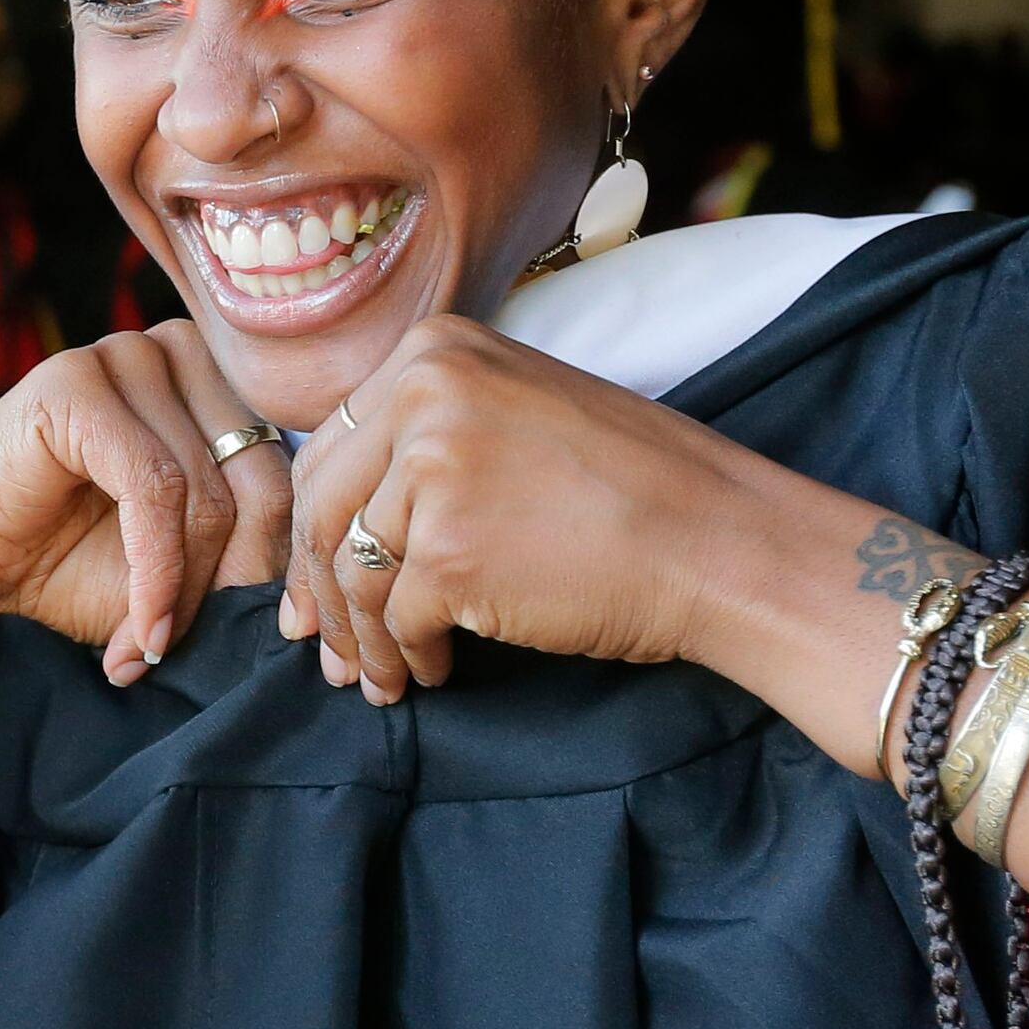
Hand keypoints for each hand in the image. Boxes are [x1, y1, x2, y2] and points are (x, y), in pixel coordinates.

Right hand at [0, 325, 289, 686]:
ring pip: (207, 490)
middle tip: (182, 646)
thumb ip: (246, 562)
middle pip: (259, 480)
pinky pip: (154, 487)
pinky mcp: (76, 382)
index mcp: (217, 381)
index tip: (254, 641)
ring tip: (147, 644)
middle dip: (226, 583)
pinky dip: (155, 572)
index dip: (279, 569)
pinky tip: (138, 627)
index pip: (290, 473)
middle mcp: (180, 352)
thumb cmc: (67, 559)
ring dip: (183, 590)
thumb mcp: (180, 569)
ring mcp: (126, 355)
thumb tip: (314, 608)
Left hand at [282, 313, 787, 704]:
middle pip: (322, 508)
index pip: (331, 447)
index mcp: (434, 351)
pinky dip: (407, 656)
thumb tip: (338, 521)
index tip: (312, 581)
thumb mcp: (516, 412)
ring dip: (360, 638)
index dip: (313, 523)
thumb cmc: (630, 487)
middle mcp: (423, 395)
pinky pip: (397, 619)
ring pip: (352, 572)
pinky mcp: (448, 551)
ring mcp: (431, 471)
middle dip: (319, 590)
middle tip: (322, 646)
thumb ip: (427, 440)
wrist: (716, 539)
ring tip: (379, 678)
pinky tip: (431, 673)